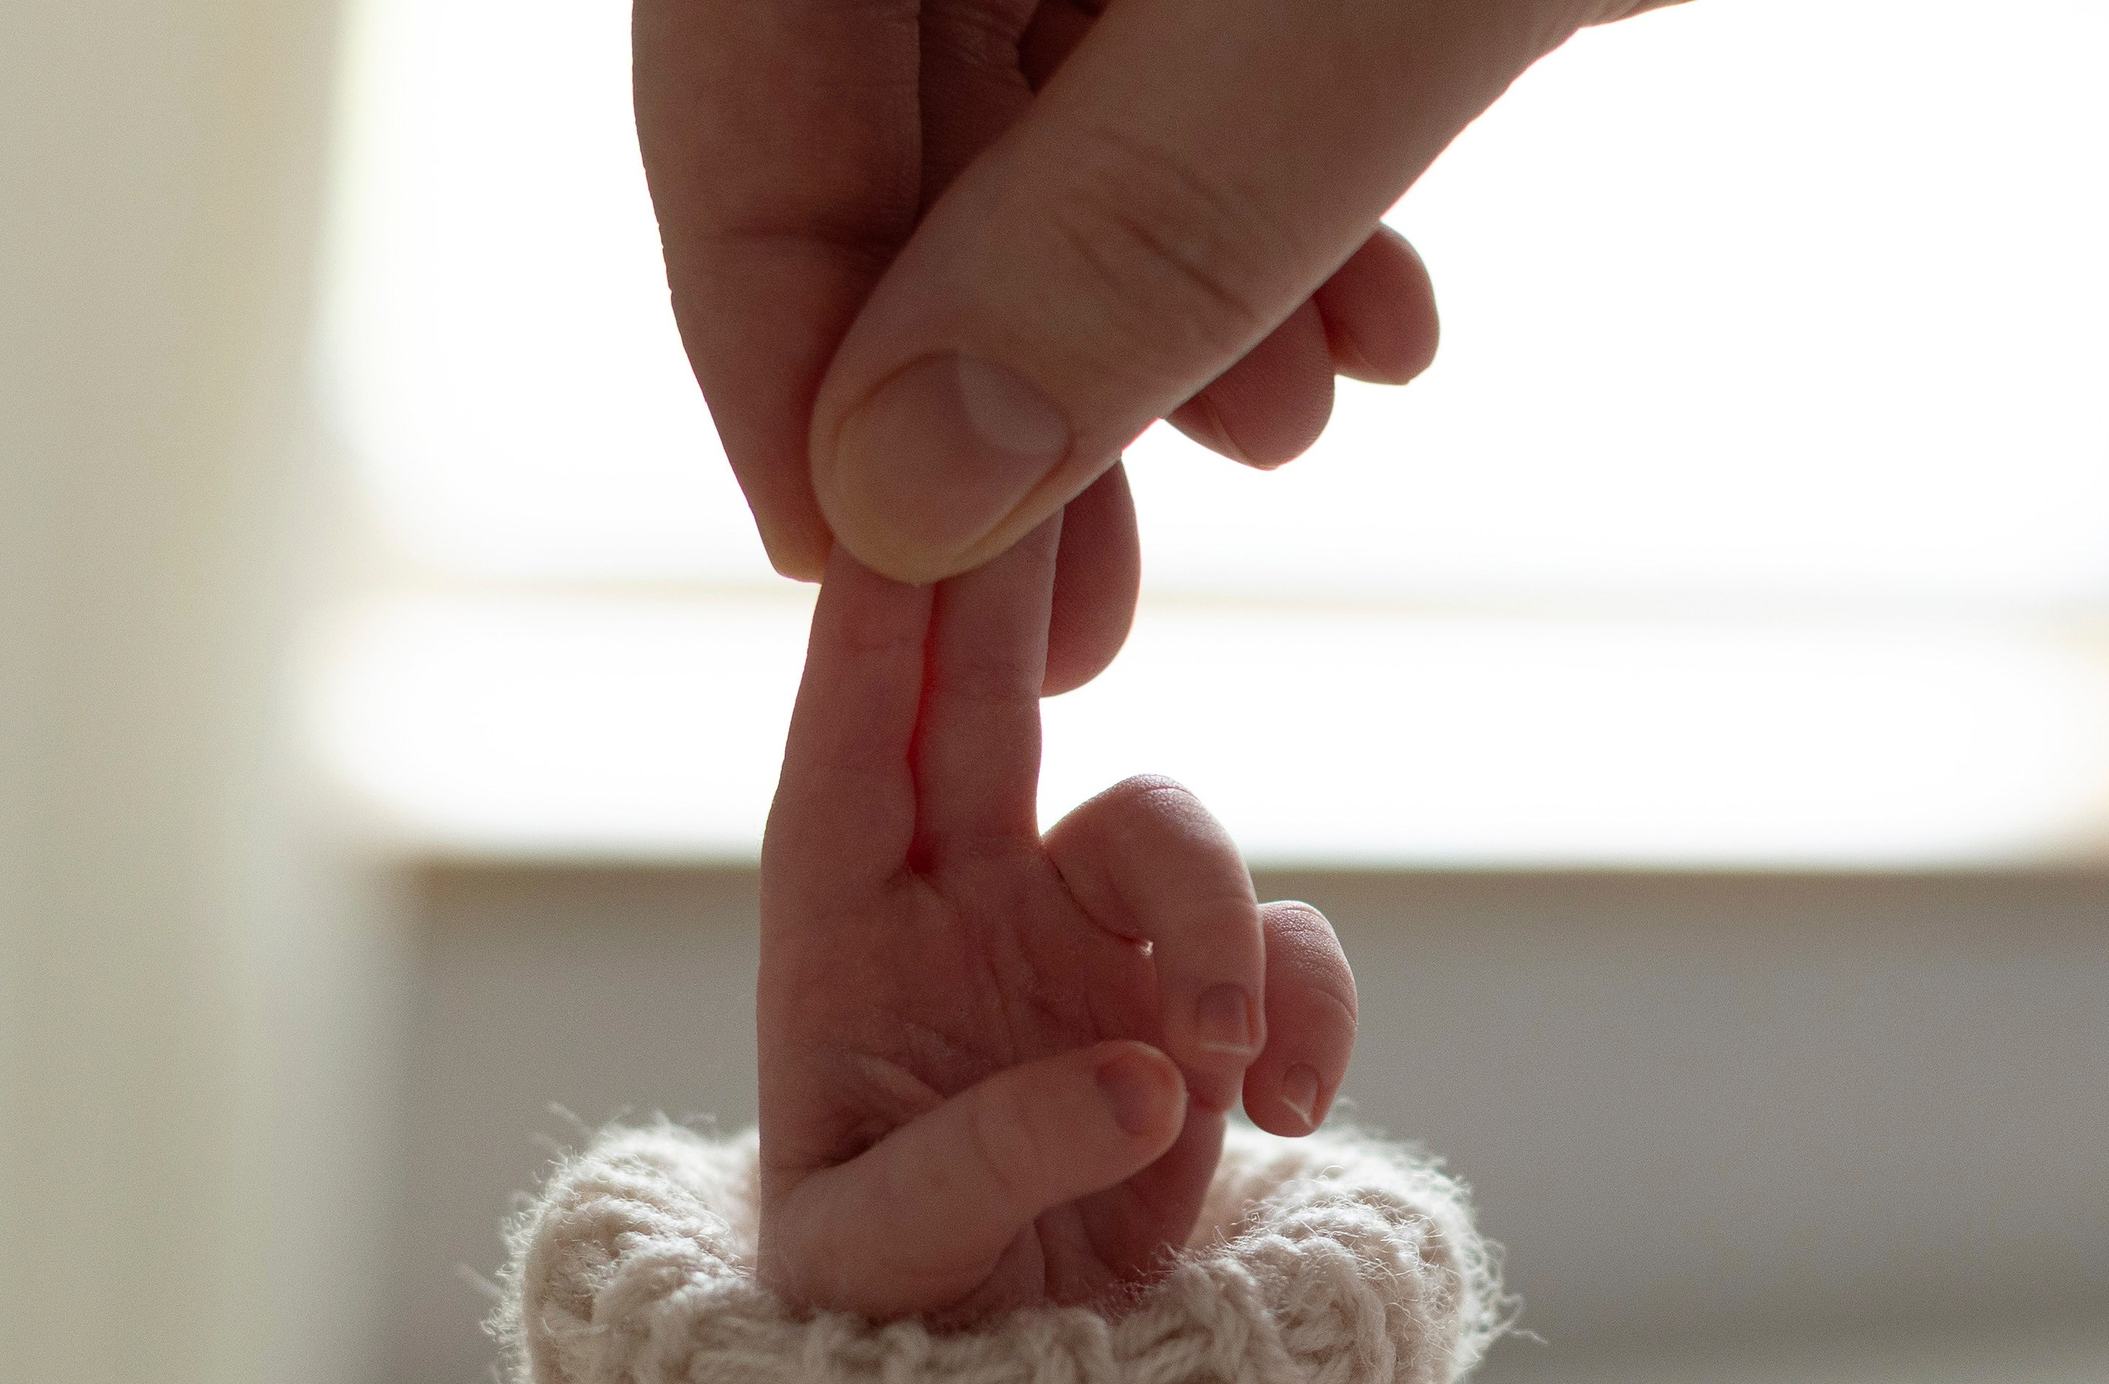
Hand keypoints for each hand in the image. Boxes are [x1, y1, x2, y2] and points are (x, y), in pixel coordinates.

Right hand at [642, 1, 1710, 682]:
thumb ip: (1140, 225)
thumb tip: (904, 493)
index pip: (733, 40)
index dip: (760, 310)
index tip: (839, 552)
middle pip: (882, 83)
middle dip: (993, 357)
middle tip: (1070, 602)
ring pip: (1040, 83)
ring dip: (1147, 300)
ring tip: (1286, 445)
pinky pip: (1181, 44)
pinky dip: (1266, 199)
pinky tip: (1375, 321)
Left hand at [755, 527, 1358, 1319]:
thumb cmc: (887, 1338)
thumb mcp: (878, 1275)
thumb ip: (985, 1167)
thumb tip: (1143, 1076)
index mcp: (836, 939)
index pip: (849, 746)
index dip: (873, 619)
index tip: (898, 488)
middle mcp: (960, 911)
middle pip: (995, 702)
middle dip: (1030, 584)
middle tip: (1078, 447)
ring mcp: (1087, 955)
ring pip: (1170, 829)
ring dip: (1212, 921)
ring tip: (1227, 1070)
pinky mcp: (1199, 1019)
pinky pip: (1281, 950)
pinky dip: (1307, 1002)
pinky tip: (1299, 1109)